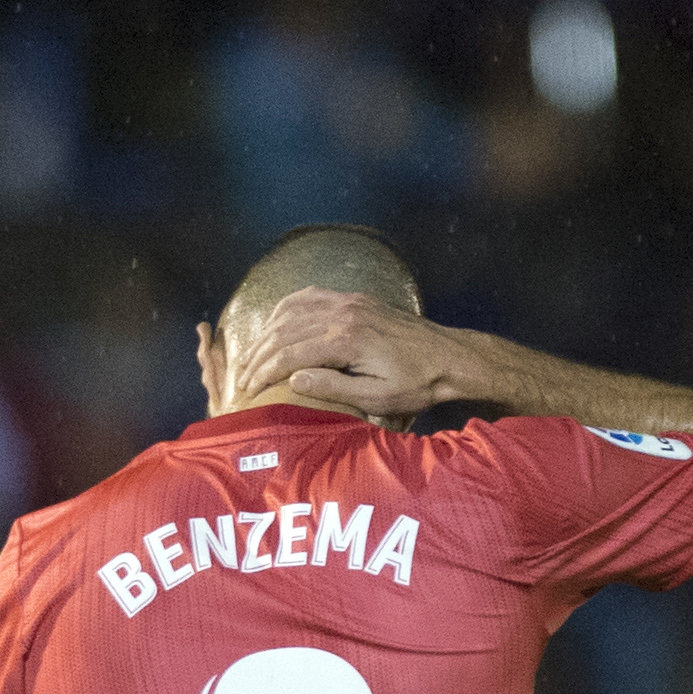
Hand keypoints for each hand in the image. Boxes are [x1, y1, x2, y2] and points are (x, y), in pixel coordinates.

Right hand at [231, 287, 477, 418]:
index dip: (263, 373)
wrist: (450, 357)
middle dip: (257, 356)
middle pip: (283, 332)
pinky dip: (285, 309)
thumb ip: (333, 388)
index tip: (248, 390)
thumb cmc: (417, 384)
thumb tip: (293, 379)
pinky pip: (308, 296)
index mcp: (347, 340)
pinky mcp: (354, 299)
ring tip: (253, 356)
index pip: (289, 354)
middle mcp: (343, 314)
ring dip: (266, 333)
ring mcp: (348, 302)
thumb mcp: (378, 397)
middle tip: (242, 378)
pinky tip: (275, 324)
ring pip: (290, 311)